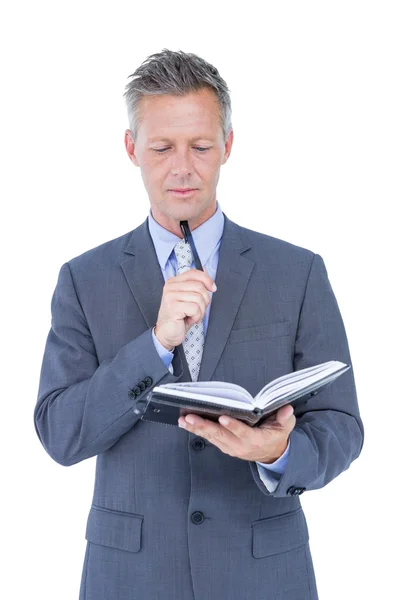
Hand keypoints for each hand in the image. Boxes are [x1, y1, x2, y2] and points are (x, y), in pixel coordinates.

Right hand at [154, 267, 216, 348]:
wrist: (167, 334)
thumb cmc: (179, 317)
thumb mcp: (188, 298)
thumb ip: (194, 285)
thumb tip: (205, 270)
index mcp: (174, 282)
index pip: (194, 272)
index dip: (207, 279)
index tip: (213, 288)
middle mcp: (170, 287)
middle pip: (200, 286)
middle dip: (205, 300)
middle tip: (198, 310)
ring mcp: (170, 296)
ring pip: (199, 298)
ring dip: (201, 311)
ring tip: (193, 316)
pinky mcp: (173, 307)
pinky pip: (195, 308)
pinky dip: (197, 316)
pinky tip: (189, 320)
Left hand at [177, 404, 295, 462]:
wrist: (272, 454)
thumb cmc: (276, 435)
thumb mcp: (285, 427)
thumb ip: (285, 418)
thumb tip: (286, 409)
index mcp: (256, 440)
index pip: (243, 433)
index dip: (233, 426)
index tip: (223, 418)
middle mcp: (241, 446)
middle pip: (221, 436)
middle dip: (204, 426)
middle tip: (190, 417)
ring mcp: (231, 447)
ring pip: (212, 438)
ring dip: (197, 429)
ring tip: (184, 420)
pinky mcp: (224, 446)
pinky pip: (209, 439)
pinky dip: (197, 431)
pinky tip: (186, 424)